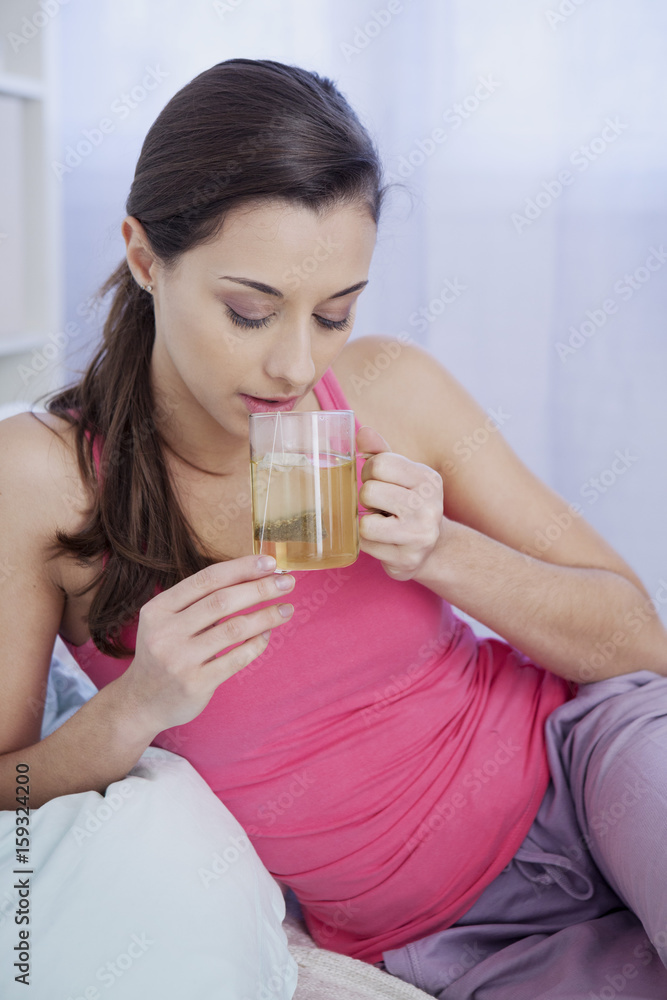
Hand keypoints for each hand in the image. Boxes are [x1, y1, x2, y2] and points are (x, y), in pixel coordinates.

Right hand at [118, 555, 295, 731]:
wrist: (141, 703)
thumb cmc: (164, 653)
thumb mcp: (165, 622)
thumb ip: (198, 602)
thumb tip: (252, 577)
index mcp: (158, 609)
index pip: (206, 580)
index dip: (241, 568)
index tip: (269, 562)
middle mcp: (166, 632)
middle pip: (222, 601)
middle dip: (260, 588)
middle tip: (287, 581)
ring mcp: (180, 660)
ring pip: (234, 629)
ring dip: (266, 616)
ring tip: (287, 609)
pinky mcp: (196, 683)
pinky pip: (236, 658)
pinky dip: (256, 644)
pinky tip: (267, 635)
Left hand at [357, 425, 444, 581]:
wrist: (432, 548)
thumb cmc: (408, 504)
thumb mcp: (401, 474)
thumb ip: (380, 452)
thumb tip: (362, 432)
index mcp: (428, 479)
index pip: (379, 463)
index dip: (370, 472)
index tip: (379, 481)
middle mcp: (429, 506)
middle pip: (368, 492)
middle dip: (367, 499)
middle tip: (380, 505)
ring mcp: (419, 535)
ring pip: (365, 523)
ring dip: (365, 523)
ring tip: (381, 523)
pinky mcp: (407, 560)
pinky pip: (365, 546)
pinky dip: (367, 543)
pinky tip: (383, 541)